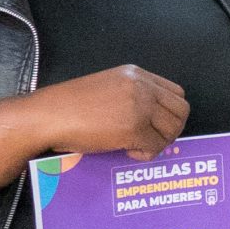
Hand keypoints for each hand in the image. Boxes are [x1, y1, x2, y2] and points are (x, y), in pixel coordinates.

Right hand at [0, 65, 186, 184]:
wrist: (48, 115)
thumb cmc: (69, 106)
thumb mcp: (107, 88)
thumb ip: (132, 96)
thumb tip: (152, 119)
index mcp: (136, 74)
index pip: (176, 92)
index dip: (170, 113)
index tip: (155, 125)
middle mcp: (142, 86)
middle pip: (181, 110)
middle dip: (171, 129)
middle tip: (152, 140)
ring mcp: (140, 106)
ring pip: (173, 129)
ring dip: (160, 142)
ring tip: (138, 147)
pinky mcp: (134, 128)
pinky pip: (156, 146)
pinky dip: (146, 154)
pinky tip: (128, 152)